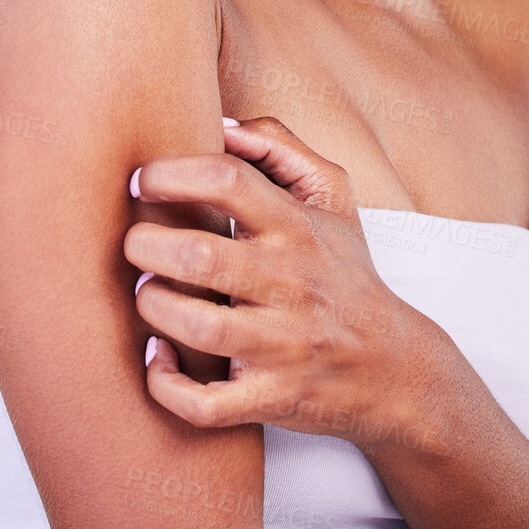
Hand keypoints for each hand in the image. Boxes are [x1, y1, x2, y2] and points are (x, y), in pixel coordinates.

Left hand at [123, 117, 446, 448]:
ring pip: (199, 328)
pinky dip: (166, 384)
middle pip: (202, 255)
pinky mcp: (273, 399)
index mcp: (297, 226)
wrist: (394, 366)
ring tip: (145, 292)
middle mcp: (292, 282)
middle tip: (133, 241)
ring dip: (153, 307)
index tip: (141, 181)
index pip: (228, 180)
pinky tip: (156, 359)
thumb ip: (279, 146)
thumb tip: (221, 124)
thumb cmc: (346, 269)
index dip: (172, 172)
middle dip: (146, 244)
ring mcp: (284, 345)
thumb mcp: (332, 195)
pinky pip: (206, 404)